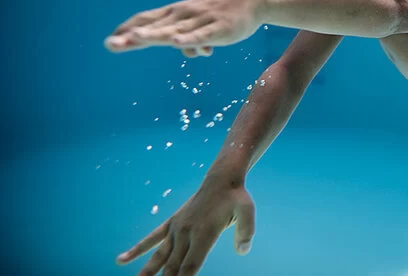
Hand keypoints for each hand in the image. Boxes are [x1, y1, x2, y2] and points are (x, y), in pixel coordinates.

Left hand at [105, 0, 262, 54]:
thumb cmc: (221, 13)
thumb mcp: (200, 25)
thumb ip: (187, 38)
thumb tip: (182, 49)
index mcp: (176, 14)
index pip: (146, 20)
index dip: (127, 30)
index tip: (109, 42)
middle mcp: (183, 15)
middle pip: (154, 26)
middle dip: (132, 36)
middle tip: (110, 45)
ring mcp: (200, 21)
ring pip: (174, 30)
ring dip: (154, 35)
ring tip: (135, 39)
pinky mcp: (218, 29)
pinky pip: (201, 35)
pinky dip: (189, 39)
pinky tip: (177, 43)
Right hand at [116, 179, 255, 275]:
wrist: (222, 179)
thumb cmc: (237, 197)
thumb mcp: (248, 211)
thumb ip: (246, 232)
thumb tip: (243, 251)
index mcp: (203, 234)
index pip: (190, 267)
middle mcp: (186, 234)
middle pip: (172, 267)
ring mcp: (176, 229)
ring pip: (158, 257)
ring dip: (147, 274)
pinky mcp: (171, 223)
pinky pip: (151, 239)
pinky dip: (136, 250)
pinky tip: (120, 260)